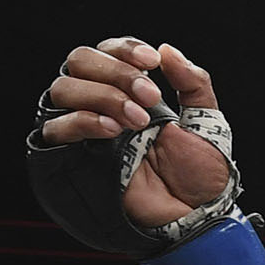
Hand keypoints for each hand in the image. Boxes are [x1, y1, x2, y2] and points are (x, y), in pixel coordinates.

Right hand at [38, 37, 224, 226]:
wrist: (194, 215)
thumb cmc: (198, 174)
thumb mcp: (206, 123)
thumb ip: (193, 84)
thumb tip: (168, 51)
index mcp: (130, 90)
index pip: (109, 51)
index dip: (125, 50)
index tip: (152, 62)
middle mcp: (101, 102)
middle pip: (80, 61)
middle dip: (116, 72)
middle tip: (149, 98)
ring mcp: (85, 128)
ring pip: (64, 88)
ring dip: (103, 96)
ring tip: (138, 121)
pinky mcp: (73, 155)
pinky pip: (57, 127)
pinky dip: (83, 120)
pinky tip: (113, 130)